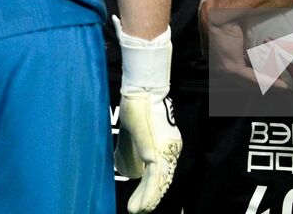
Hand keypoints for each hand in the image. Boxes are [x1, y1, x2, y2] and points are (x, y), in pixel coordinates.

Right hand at [115, 91, 181, 212]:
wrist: (142, 91)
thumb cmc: (136, 106)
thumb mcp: (131, 133)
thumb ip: (129, 148)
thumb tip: (122, 163)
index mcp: (166, 145)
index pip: (161, 171)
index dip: (152, 187)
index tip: (142, 199)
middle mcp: (171, 150)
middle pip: (162, 180)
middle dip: (149, 197)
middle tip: (139, 209)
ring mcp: (165, 152)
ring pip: (158, 184)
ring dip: (146, 200)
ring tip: (137, 211)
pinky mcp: (157, 153)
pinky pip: (154, 180)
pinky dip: (147, 196)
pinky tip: (140, 207)